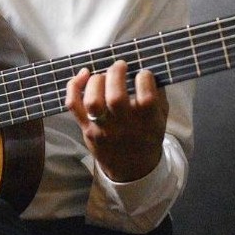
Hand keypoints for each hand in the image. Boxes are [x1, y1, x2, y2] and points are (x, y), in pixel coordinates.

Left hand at [65, 60, 167, 181]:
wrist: (131, 169)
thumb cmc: (147, 135)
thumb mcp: (161, 117)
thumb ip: (157, 93)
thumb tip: (149, 66)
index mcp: (147, 122)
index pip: (146, 97)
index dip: (144, 79)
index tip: (143, 74)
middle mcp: (124, 126)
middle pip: (116, 97)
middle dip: (116, 74)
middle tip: (120, 65)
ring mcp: (102, 128)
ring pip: (93, 101)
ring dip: (96, 81)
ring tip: (103, 75)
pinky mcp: (85, 128)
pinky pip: (73, 105)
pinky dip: (74, 86)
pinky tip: (83, 74)